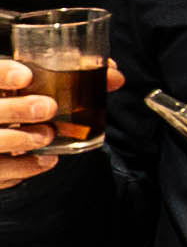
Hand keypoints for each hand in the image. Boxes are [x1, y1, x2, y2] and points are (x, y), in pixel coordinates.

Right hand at [0, 70, 66, 189]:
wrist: (6, 140)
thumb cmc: (22, 104)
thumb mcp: (35, 86)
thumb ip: (71, 77)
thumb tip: (115, 76)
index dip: (3, 74)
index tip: (26, 76)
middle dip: (17, 109)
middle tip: (49, 107)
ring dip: (22, 139)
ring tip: (48, 134)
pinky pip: (1, 172)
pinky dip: (24, 167)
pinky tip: (46, 159)